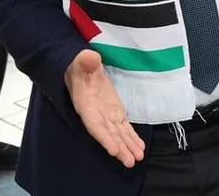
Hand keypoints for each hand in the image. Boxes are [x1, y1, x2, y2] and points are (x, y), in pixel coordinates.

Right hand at [64, 49, 144, 167]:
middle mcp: (96, 113)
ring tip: (137, 158)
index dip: (104, 137)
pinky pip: (123, 127)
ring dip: (128, 146)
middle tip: (131, 161)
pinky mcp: (114, 112)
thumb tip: (89, 57)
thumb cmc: (79, 65)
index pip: (95, 124)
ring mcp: (106, 114)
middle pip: (109, 134)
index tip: (114, 150)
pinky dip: (131, 137)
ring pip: (118, 133)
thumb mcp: (81, 60)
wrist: (80, 68)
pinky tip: (139, 147)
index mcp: (86, 104)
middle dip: (120, 148)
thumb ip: (85, 61)